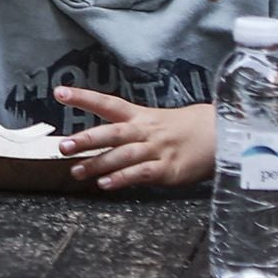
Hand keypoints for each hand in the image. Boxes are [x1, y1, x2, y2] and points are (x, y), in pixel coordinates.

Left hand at [55, 87, 214, 188]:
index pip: (107, 103)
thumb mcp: (151, 121)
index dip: (83, 97)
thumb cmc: (179, 129)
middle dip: (86, 139)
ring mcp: (156, 150)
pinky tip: (106, 184)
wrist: (218, 135)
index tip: (59, 92)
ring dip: (98, 164)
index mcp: (139, 116)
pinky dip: (123, 179)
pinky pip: (141, 174)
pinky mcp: (168, 169)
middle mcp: (145, 131)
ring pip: (123, 155)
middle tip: (64, 146)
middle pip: (112, 133)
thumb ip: (125, 129)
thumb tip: (91, 139)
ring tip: (77, 171)